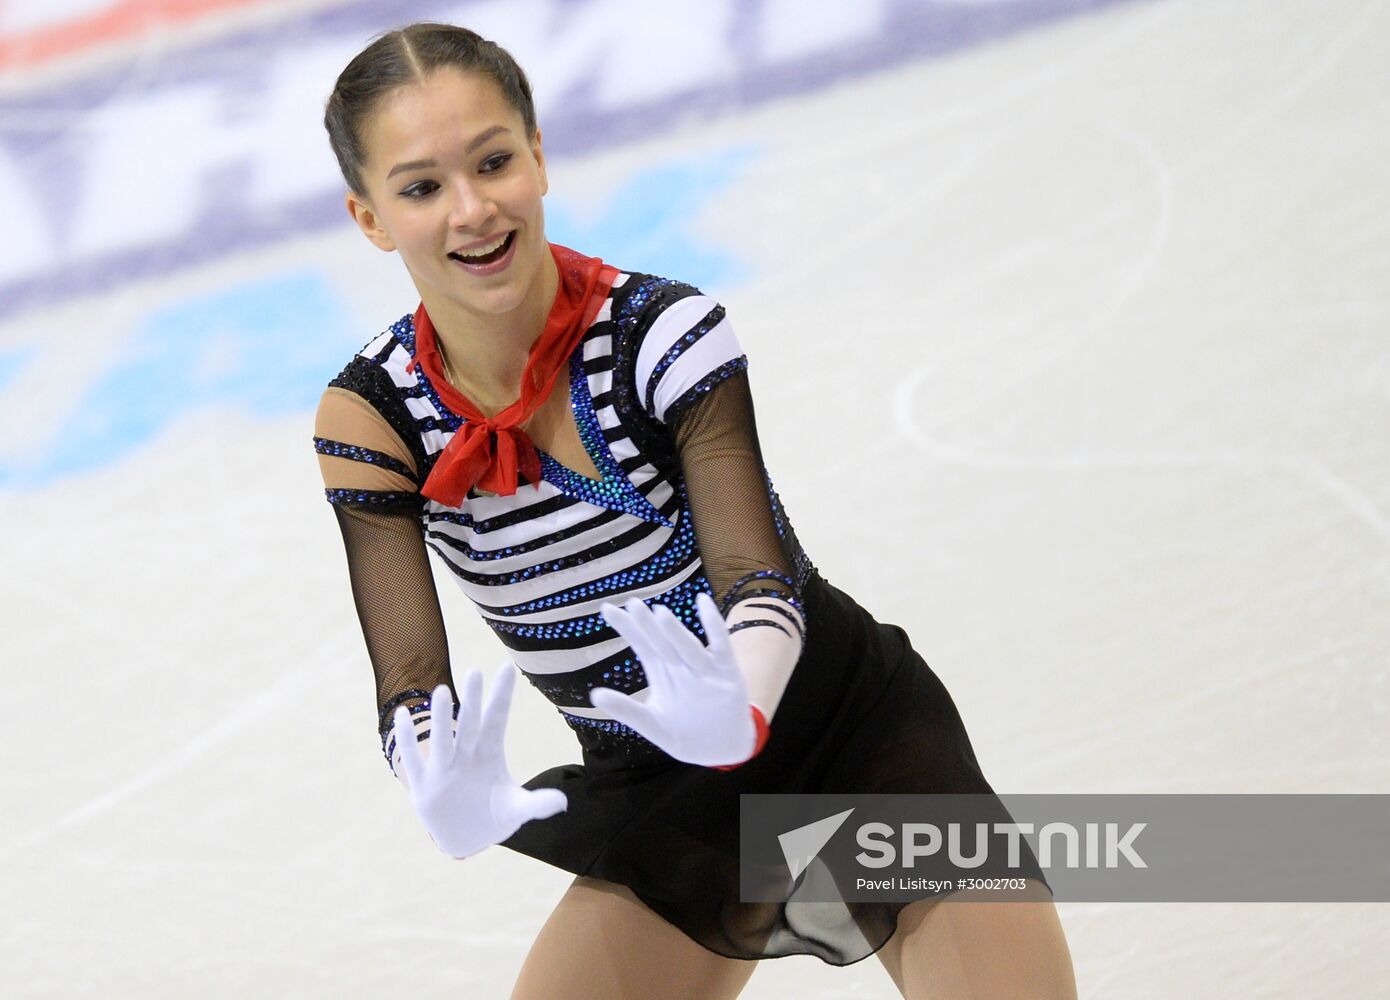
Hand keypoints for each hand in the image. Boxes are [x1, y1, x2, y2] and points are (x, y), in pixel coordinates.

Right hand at [391, 665, 566, 858]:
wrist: (467, 839)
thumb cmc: (493, 816)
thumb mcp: (515, 811)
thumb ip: (536, 804)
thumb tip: (563, 802)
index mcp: (489, 754)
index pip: (497, 719)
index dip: (502, 695)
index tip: (508, 667)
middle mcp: (466, 755)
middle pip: (471, 725)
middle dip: (473, 701)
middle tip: (475, 672)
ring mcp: (444, 769)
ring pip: (443, 740)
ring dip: (442, 718)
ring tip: (442, 691)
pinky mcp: (423, 786)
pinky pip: (414, 760)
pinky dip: (408, 740)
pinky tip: (403, 715)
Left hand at [590, 592, 757, 766]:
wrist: (721, 750)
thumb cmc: (685, 733)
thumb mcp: (652, 724)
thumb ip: (627, 710)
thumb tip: (594, 696)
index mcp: (662, 672)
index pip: (642, 645)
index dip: (627, 628)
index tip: (607, 609)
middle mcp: (681, 665)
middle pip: (661, 642)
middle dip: (647, 625)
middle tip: (632, 604)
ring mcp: (704, 668)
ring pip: (687, 646)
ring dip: (674, 631)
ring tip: (660, 613)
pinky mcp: (727, 673)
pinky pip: (721, 647)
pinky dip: (714, 626)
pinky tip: (704, 603)